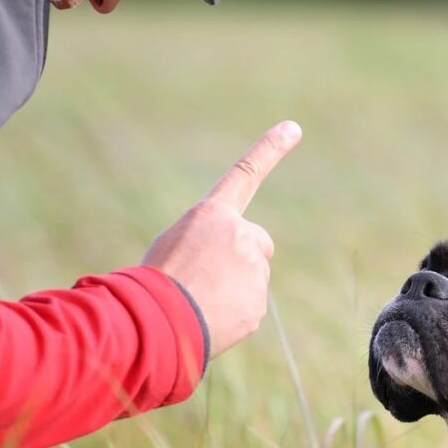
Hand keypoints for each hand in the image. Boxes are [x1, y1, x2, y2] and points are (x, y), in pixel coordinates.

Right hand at [142, 120, 301, 357]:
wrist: (156, 318)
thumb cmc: (154, 281)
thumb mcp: (173, 246)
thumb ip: (208, 243)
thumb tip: (227, 269)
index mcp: (211, 215)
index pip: (245, 174)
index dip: (270, 150)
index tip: (294, 128)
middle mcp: (239, 234)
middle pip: (258, 243)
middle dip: (245, 258)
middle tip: (211, 276)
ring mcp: (253, 268)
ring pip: (253, 278)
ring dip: (234, 288)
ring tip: (202, 299)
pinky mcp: (258, 300)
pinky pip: (250, 306)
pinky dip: (234, 313)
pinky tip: (211, 317)